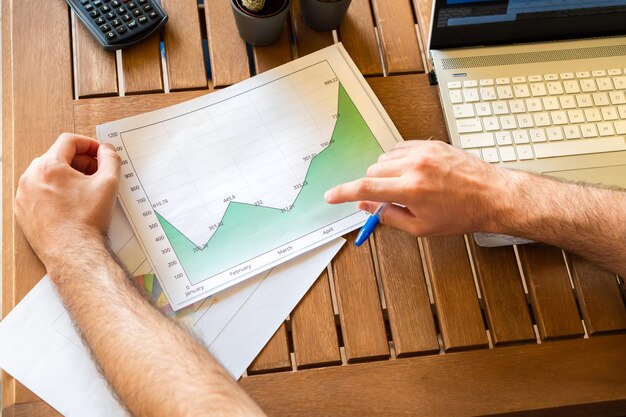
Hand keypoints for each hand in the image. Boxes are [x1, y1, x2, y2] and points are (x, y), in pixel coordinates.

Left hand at [15, 133, 120, 268]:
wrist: (74, 253)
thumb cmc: (87, 221)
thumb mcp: (108, 184)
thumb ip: (110, 159)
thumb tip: (107, 151)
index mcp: (49, 166)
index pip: (68, 141)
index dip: (88, 144)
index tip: (99, 153)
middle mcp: (31, 177)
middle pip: (57, 157)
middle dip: (79, 162)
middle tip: (96, 173)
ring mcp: (24, 195)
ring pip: (46, 175)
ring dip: (66, 177)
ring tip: (84, 191)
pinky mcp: (22, 211)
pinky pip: (38, 192)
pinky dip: (54, 192)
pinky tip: (71, 204)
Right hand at [324, 140, 514, 236]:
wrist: (492, 196)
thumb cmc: (461, 214)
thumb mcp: (421, 227)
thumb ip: (389, 216)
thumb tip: (367, 208)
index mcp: (411, 189)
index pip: (365, 188)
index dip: (343, 193)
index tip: (331, 196)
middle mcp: (415, 166)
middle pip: (372, 170)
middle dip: (373, 186)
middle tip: (388, 199)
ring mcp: (424, 151)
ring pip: (385, 158)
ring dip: (386, 173)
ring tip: (406, 186)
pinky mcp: (431, 144)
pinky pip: (400, 148)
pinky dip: (399, 160)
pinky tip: (412, 172)